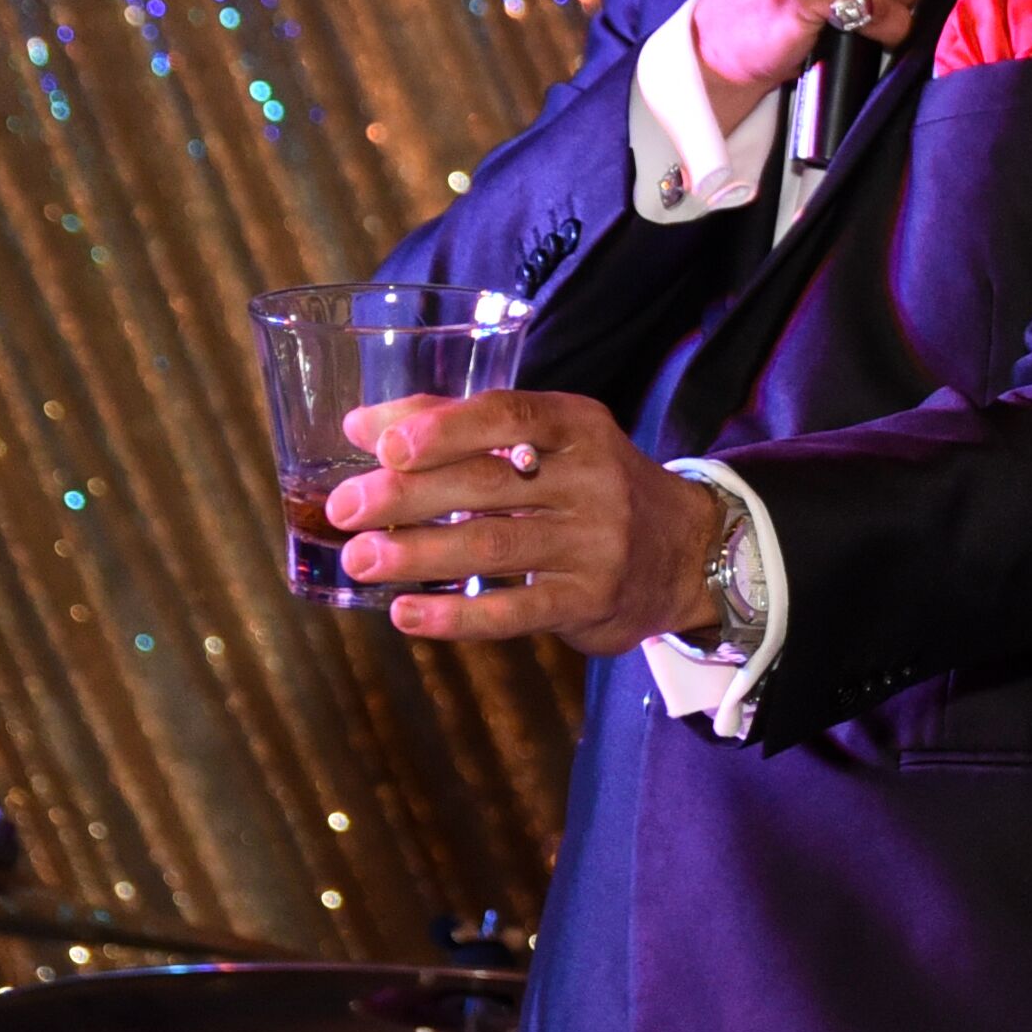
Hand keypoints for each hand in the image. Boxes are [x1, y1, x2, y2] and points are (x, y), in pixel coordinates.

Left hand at [329, 390, 731, 648]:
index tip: (384, 447)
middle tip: (343, 510)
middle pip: (488, 484)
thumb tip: (360, 425)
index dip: (445, 428)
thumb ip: (458, 426)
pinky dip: (454, 616)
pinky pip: (513, 612)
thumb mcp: (547, 442)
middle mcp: (592, 480)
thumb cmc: (590, 486)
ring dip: (417, 554)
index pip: (510, 415)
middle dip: (406, 496)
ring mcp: (594, 544)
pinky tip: (406, 614)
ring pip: (493, 547)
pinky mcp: (589, 601)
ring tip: (360, 559)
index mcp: (578, 426)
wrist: (687, 551)